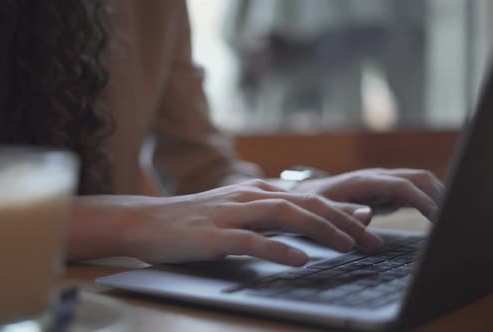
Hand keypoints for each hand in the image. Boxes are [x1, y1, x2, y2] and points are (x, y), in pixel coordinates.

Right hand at [67, 180, 382, 266]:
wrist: (144, 221)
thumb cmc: (190, 223)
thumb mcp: (232, 215)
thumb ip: (265, 219)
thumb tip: (300, 232)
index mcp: (255, 193)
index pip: (308, 198)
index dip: (342, 211)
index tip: (370, 225)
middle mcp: (248, 197)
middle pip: (305, 204)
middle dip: (343, 221)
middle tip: (372, 240)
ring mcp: (231, 214)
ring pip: (285, 215)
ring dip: (320, 230)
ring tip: (348, 246)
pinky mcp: (214, 235)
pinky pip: (252, 241)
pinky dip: (279, 250)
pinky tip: (299, 261)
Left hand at [293, 168, 443, 219]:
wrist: (301, 197)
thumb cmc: (309, 204)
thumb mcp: (320, 210)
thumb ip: (342, 213)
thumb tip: (370, 214)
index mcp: (363, 181)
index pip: (402, 185)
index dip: (423, 199)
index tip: (438, 216)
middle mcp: (376, 178)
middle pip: (417, 178)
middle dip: (437, 194)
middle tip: (450, 219)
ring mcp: (381, 184)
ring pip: (418, 183)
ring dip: (435, 197)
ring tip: (448, 219)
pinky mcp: (383, 193)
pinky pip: (411, 193)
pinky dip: (426, 202)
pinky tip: (435, 218)